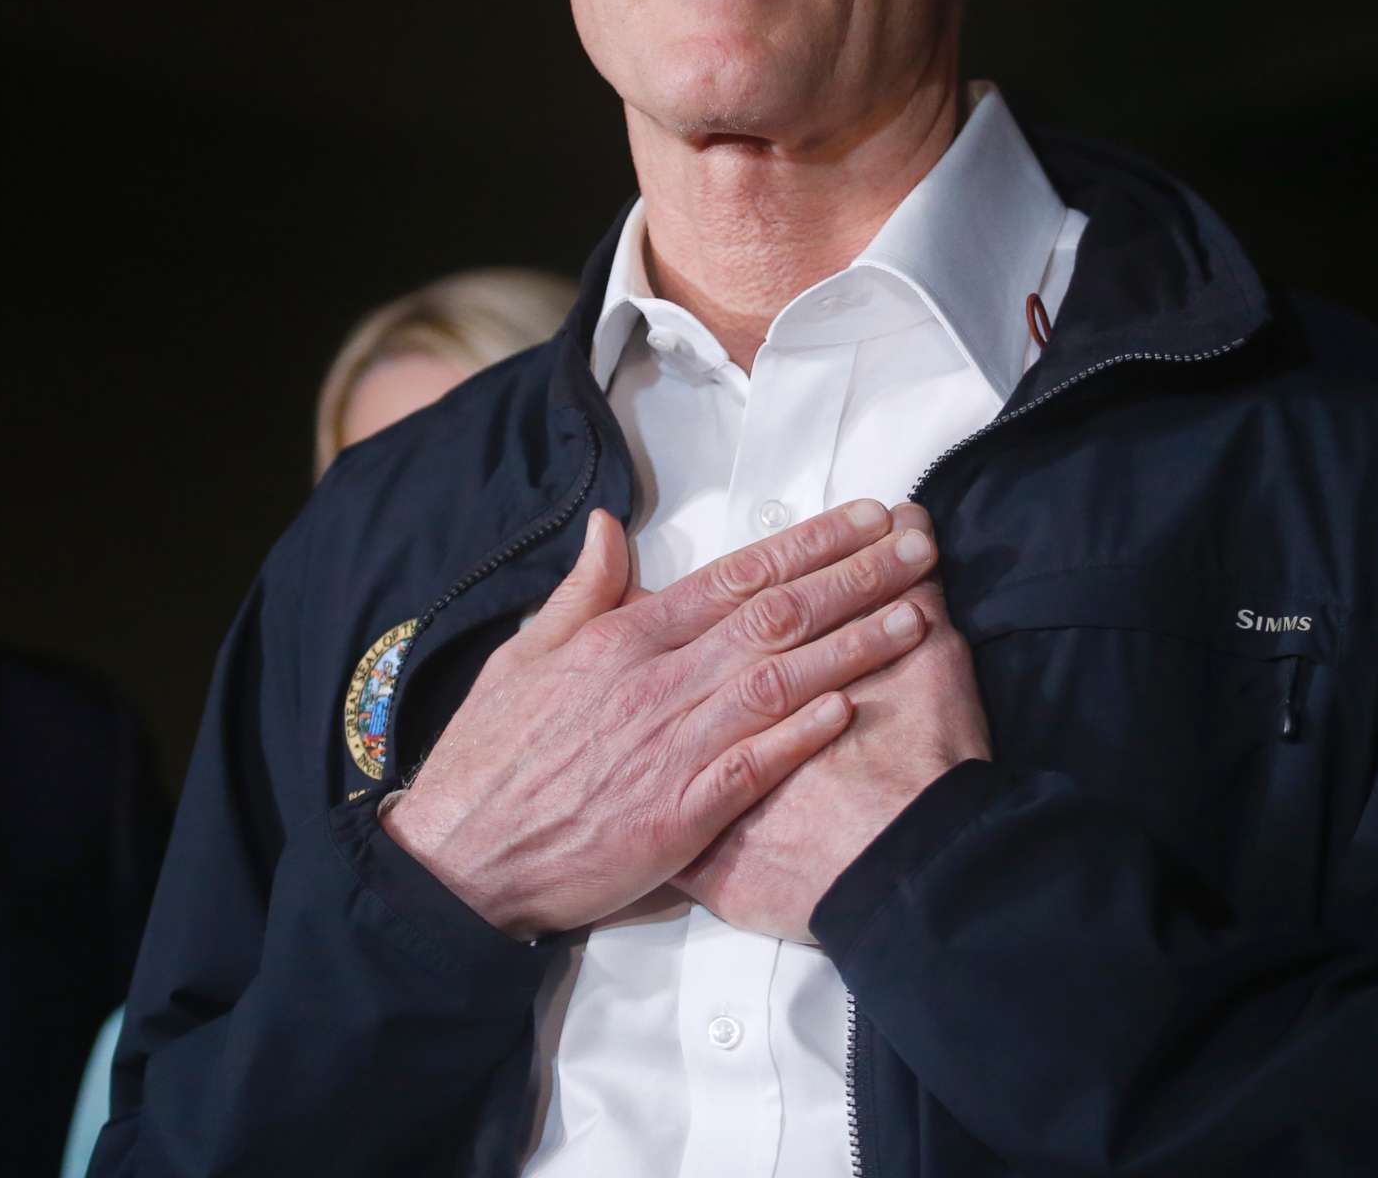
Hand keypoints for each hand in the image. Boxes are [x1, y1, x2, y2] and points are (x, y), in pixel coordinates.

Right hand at [383, 499, 938, 938]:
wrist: (459, 859)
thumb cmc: (492, 757)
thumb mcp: (522, 655)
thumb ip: (581, 591)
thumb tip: (608, 525)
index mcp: (622, 638)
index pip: (734, 575)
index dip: (809, 543)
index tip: (866, 517)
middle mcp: (654, 682)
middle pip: (774, 616)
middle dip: (854, 576)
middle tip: (918, 546)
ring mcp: (669, 748)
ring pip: (778, 681)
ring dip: (852, 645)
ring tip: (915, 614)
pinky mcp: (678, 816)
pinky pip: (753, 766)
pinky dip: (802, 735)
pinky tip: (852, 706)